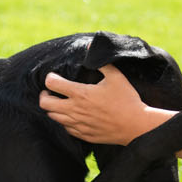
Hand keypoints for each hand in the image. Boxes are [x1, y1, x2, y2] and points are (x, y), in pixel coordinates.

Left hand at [38, 63, 161, 144]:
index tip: (54, 77)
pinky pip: (65, 128)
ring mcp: (78, 124)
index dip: (50, 78)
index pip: (52, 84)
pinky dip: (64, 120)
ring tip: (60, 102)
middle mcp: (75, 110)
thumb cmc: (127, 99)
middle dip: (45, 95)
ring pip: (53, 117)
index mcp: (81, 93)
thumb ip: (101, 62)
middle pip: (45, 103)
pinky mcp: (83, 135)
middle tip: (51, 91)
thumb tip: (90, 47)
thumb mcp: (116, 76)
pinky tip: (72, 115)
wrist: (136, 125)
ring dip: (53, 108)